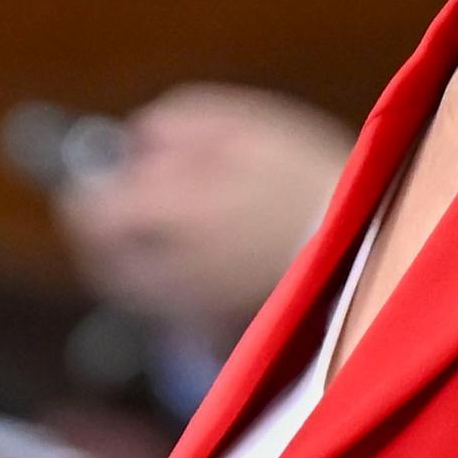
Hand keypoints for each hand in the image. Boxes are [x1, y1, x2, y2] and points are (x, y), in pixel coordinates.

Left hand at [56, 86, 353, 351]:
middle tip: (127, 202)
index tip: (95, 175)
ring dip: (136, 259)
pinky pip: (171, 310)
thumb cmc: (308, 181)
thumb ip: (176, 122)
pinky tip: (206, 262)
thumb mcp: (244, 125)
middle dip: (108, 229)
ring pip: (134, 288)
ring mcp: (185, 310)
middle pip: (104, 258)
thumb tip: (133, 137)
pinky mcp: (213, 335)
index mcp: (163, 214)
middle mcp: (161, 270)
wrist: (372, 254)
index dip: (85, 190)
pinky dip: (174, 287)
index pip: (88, 211)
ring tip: (170, 229)